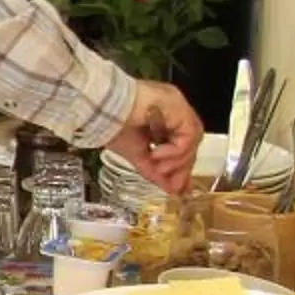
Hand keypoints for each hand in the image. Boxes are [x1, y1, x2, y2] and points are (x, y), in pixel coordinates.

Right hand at [106, 80, 202, 195]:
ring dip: (178, 160)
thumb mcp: (137, 155)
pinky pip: (188, 133)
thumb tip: (171, 189)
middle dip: (182, 166)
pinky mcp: (177, 105)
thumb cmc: (109, 124)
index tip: (178, 186)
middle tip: (173, 184)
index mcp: (163, 116)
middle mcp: (173, 108)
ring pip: (193, 138)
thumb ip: (155, 171)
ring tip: (159, 167)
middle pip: (191, 141)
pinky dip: (176, 150)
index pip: (183, 142)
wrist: (101, 110)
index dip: (181, 165)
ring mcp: (176, 105)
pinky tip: (156, 154)